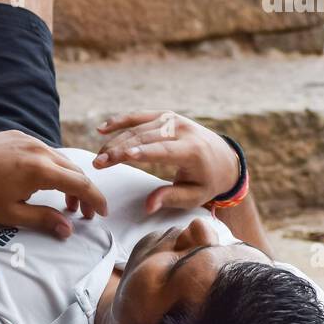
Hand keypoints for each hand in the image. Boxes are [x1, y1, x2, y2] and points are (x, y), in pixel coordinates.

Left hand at [0, 131, 107, 238]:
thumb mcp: (12, 214)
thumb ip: (44, 220)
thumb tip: (68, 230)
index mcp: (41, 170)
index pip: (81, 184)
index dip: (95, 199)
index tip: (101, 212)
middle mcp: (38, 149)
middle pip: (74, 169)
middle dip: (82, 192)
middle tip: (81, 213)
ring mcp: (26, 139)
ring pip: (58, 158)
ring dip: (66, 178)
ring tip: (63, 200)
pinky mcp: (15, 135)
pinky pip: (42, 150)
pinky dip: (50, 166)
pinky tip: (41, 181)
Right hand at [92, 111, 239, 213]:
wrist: (224, 159)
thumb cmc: (207, 181)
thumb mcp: (195, 195)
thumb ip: (171, 198)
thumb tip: (149, 206)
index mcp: (193, 150)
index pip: (164, 150)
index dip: (143, 152)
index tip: (123, 155)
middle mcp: (183, 130)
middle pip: (145, 138)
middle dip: (120, 149)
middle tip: (99, 162)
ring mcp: (173, 120)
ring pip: (139, 127)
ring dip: (116, 140)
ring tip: (99, 155)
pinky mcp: (165, 116)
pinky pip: (139, 116)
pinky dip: (120, 121)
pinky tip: (102, 129)